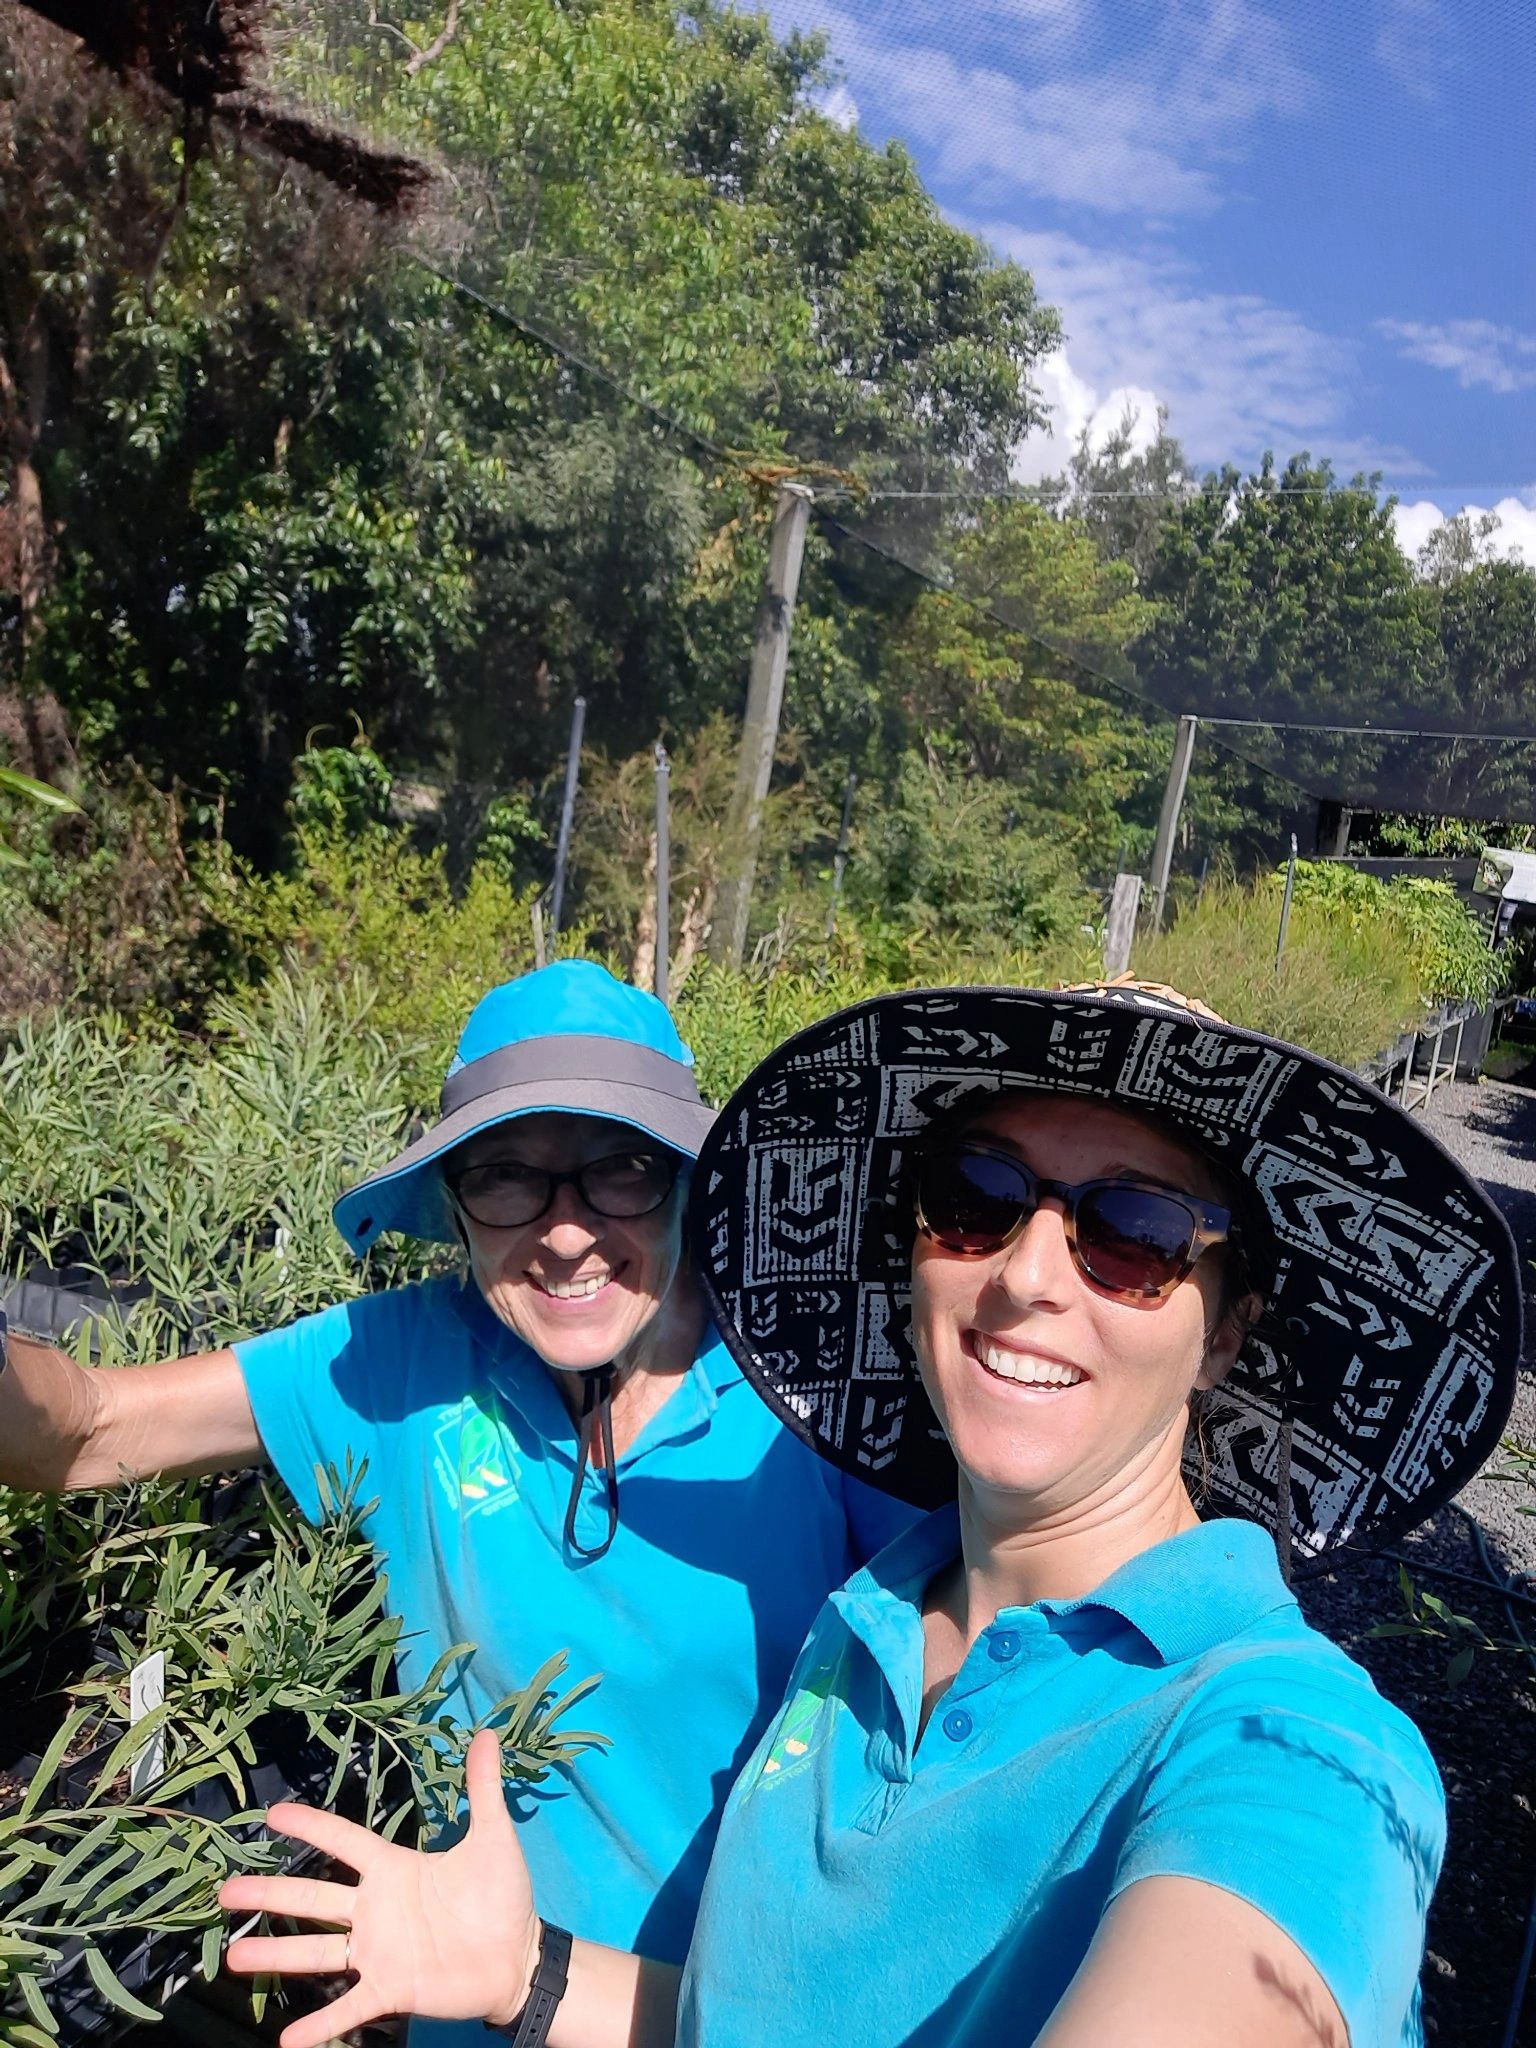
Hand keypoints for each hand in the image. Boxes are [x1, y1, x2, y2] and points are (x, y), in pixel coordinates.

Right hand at [220, 1729, 539, 2047]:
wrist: (519, 1958)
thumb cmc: (502, 1896)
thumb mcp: (493, 1838)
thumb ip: (483, 1789)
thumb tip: (486, 1734)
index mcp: (394, 1869)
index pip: (343, 1841)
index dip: (311, 1826)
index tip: (271, 1813)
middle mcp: (376, 1909)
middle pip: (313, 1898)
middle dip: (269, 1894)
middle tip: (225, 1892)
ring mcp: (379, 1952)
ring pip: (316, 1952)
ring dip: (276, 1957)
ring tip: (233, 1959)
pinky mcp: (390, 1990)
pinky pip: (347, 2010)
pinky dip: (318, 2026)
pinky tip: (286, 2041)